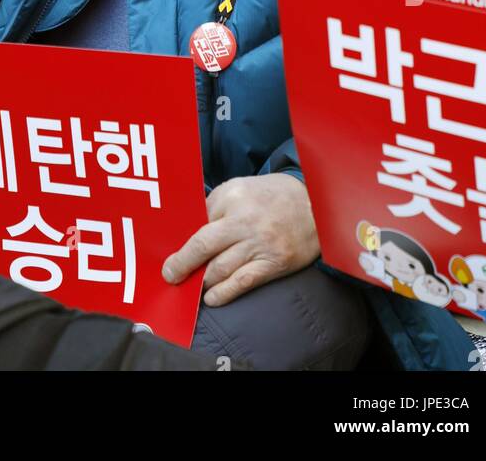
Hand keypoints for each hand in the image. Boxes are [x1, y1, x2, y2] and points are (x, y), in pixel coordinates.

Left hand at [163, 174, 318, 307]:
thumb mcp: (240, 188)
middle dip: (182, 263)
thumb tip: (191, 233)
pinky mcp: (273, 264)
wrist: (314, 204)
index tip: (170, 252)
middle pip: (203, 245)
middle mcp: (244, 220)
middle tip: (170, 274)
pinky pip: (242, 282)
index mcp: (232, 196)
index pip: (199, 221)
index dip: (183, 239)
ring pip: (220, 268)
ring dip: (201, 280)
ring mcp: (259, 244)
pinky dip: (223, 293)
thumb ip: (216, 206)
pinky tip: (211, 298)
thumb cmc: (271, 196)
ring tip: (192, 285)